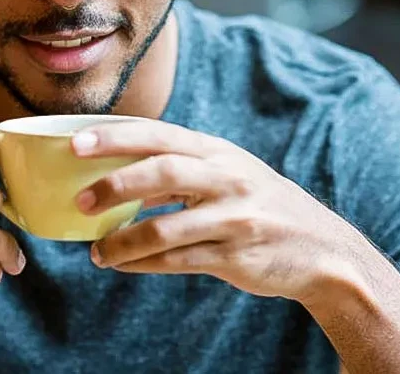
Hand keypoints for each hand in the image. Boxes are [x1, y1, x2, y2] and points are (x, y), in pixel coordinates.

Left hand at [72, 120, 366, 303]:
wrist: (324, 249)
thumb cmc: (259, 204)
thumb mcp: (228, 172)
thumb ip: (182, 165)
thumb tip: (114, 167)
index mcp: (217, 151)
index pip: (158, 134)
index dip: (115, 137)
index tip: (76, 143)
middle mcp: (227, 178)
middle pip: (162, 170)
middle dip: (115, 183)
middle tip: (80, 200)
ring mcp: (234, 217)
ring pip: (166, 227)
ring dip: (123, 241)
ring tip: (97, 251)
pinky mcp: (237, 256)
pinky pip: (179, 261)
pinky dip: (144, 264)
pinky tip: (122, 265)